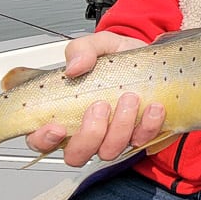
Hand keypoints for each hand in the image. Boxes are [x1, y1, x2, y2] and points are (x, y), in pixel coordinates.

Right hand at [25, 31, 166, 166]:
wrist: (158, 61)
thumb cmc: (122, 59)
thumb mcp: (101, 45)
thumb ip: (83, 49)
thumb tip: (74, 67)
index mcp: (66, 112)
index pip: (42, 140)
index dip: (44, 139)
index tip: (57, 126)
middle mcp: (88, 131)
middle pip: (76, 154)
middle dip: (89, 134)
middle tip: (101, 105)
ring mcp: (113, 138)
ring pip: (108, 152)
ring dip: (120, 127)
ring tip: (130, 98)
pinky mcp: (140, 138)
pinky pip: (142, 142)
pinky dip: (148, 126)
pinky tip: (153, 107)